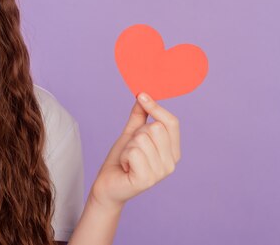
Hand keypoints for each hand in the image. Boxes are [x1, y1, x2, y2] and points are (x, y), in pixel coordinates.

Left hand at [89, 92, 181, 209]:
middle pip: (155, 128)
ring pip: (142, 139)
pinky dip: (124, 156)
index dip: (156, 107)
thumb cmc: (121, 160)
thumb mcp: (131, 134)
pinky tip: (125, 166)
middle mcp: (171, 163)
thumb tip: (143, 94)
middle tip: (131, 149)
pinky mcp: (147, 179)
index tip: (141, 96)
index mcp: (172, 151)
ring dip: (128, 147)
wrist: (107, 185)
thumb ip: (140, 116)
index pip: (172, 123)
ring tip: (127, 159)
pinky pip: (134, 151)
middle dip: (136, 134)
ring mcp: (161, 173)